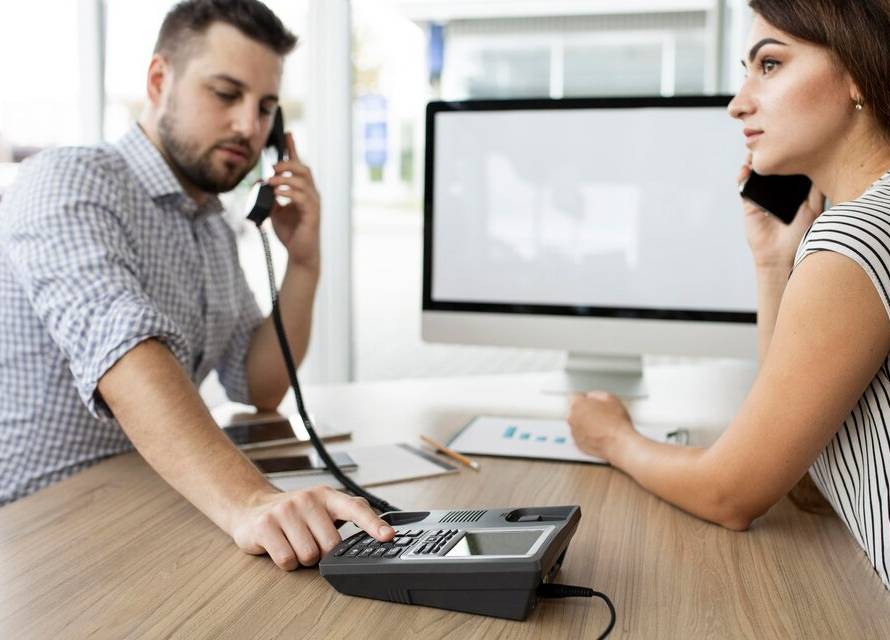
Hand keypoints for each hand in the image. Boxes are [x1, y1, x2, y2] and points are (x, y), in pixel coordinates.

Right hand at [230, 485, 394, 569]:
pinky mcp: (265, 526)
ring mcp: (285, 511)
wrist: (251, 507)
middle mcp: (307, 499)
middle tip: (310, 541)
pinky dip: (286, 562)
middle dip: (322, 552)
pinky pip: (287, 560)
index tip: (388, 536)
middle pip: (330, 545)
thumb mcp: (322, 506)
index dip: (374, 524)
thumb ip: (349, 512)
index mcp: (326, 495)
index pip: (355, 508)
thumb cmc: (294, 513)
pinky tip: (280, 547)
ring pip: (308, 556)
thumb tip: (382, 527)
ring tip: (294, 543)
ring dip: (302, 558)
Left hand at [267, 133, 320, 271]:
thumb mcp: (275, 211)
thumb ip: (269, 197)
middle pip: (304, 169)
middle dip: (288, 164)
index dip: (293, 149)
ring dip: (285, 178)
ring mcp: (313, 204)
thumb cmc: (291, 233)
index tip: (287, 134)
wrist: (299, 254)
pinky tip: (278, 193)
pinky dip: (289, 193)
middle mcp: (311, 195)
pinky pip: (302, 198)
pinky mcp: (312, 215)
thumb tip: (258, 184)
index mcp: (303, 191)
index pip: (299, 166)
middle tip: (272, 167)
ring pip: (303, 181)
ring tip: (271, 181)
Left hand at [567, 391, 635, 461]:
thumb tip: (592, 397)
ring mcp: (574, 432)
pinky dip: (587, 434)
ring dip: (585, 423)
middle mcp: (572, 418)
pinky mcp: (578, 444)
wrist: (619, 443)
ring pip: (577, 424)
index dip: (585, 398)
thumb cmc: (616, 423)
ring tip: (601, 425)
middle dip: (584, 411)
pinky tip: (599, 434)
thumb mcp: (610, 398)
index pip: (575, 397)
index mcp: (577, 404)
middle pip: (575, 411)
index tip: (591, 401)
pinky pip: (581, 435)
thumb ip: (596, 394)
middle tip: (598, 413)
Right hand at [738, 153, 823, 269]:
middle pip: (771, 169)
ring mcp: (761, 197)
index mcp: (792, 192)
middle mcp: (776, 192)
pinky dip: (743, 177)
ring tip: (755, 151)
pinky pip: (744, 188)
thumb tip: (820, 167)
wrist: (781, 255)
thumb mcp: (814, 208)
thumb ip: (815, 190)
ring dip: (753, 162)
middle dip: (768, 155)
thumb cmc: (799, 234)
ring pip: (755, 175)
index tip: (787, 141)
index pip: (788, 169)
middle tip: (768, 142)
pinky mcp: (749, 204)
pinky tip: (746, 170)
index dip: (786, 156)